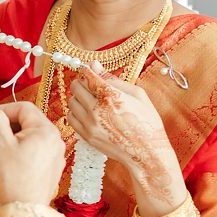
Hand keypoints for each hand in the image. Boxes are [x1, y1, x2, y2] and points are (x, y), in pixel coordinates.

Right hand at [0, 101, 64, 205]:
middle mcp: (55, 141)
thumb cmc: (13, 178)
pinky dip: (20, 153)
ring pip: (29, 137)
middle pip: (27, 122)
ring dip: (11, 140)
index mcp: (45, 131)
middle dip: (6, 126)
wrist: (25, 210)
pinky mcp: (51, 170)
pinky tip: (9, 165)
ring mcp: (55, 156)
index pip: (23, 107)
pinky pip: (34, 152)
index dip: (2, 110)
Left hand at [67, 65, 181, 209]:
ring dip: (78, 97)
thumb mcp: (137, 94)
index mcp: (112, 96)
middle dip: (81, 82)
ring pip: (71, 102)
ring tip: (90, 99)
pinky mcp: (86, 136)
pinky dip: (76, 111)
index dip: (86, 69)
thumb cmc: (146, 121)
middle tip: (90, 83)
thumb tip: (94, 65)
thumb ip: (113, 79)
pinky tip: (87, 112)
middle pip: (76, 87)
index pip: (87, 76)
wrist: (146, 152)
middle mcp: (97, 110)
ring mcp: (90, 124)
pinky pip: (71, 117)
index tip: (88, 69)